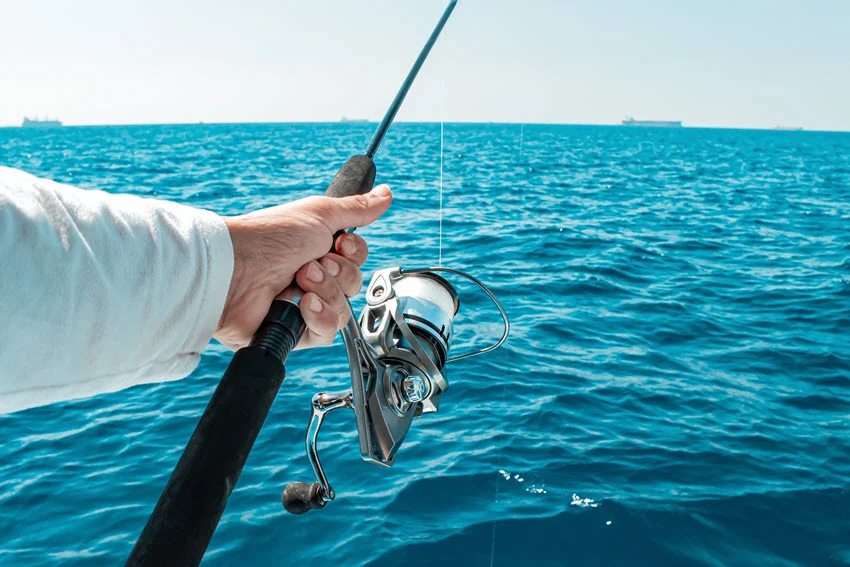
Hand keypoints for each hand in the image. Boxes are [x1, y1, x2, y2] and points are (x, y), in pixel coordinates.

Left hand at [215, 185, 391, 350]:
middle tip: (311, 263)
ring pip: (344, 310)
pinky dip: (318, 317)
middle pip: (354, 285)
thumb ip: (356, 208)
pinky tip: (301, 305)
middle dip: (338, 274)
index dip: (354, 254)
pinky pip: (327, 333)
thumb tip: (386, 193)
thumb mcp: (320, 214)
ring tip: (300, 281)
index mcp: (316, 249)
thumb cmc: (270, 237)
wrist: (237, 270)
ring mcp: (303, 306)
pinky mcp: (294, 332)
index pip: (356, 260)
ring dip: (327, 293)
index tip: (340, 243)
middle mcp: (311, 278)